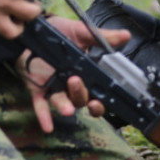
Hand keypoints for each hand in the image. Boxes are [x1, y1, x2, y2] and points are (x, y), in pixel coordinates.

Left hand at [15, 15, 131, 132]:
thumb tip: (126, 35)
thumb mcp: (81, 32)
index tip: (107, 97)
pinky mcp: (38, 89)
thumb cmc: (59, 32)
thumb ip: (103, 36)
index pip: (99, 90)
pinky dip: (44, 117)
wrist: (32, 32)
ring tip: (67, 108)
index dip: (104, 98)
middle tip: (78, 84)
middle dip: (82, 96)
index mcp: (86, 72)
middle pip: (82, 99)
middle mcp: (72, 84)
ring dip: (66, 106)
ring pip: (64, 102)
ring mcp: (55, 87)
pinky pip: (42, 106)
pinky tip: (48, 127)